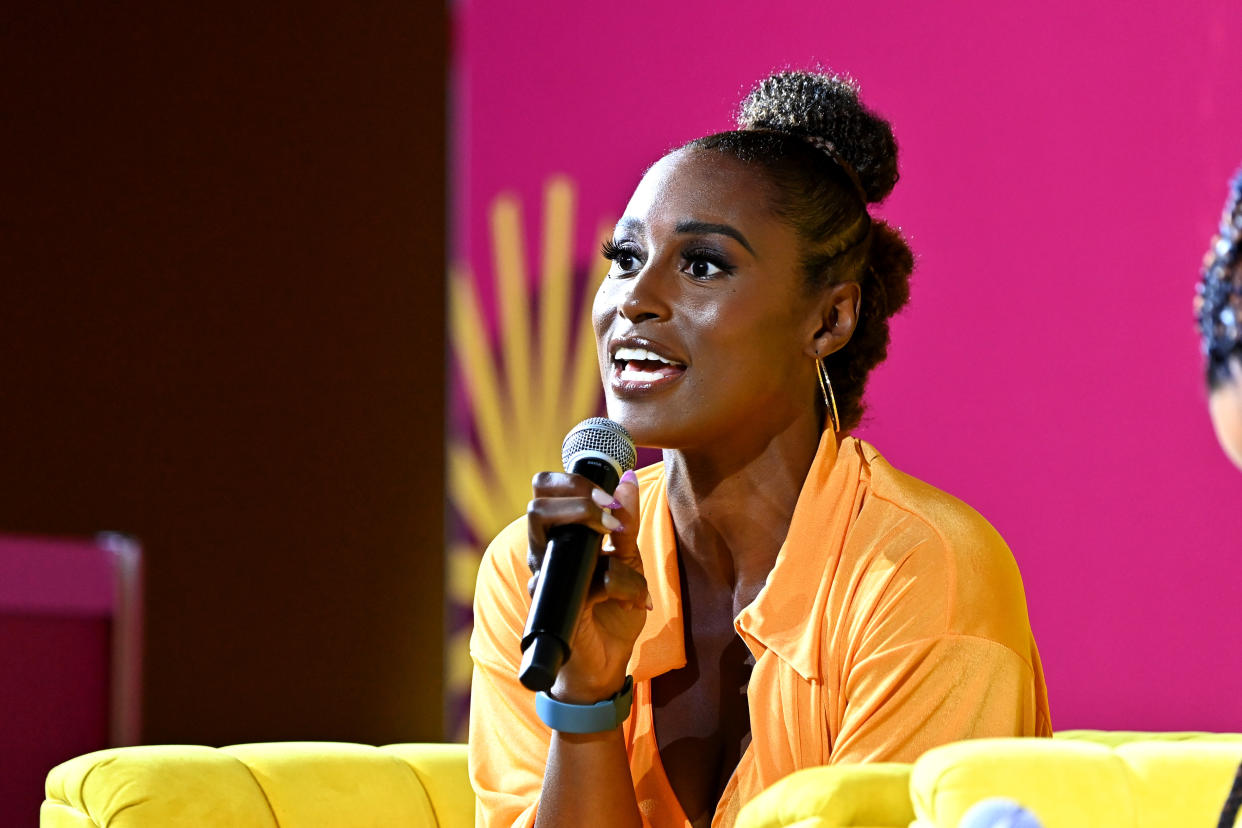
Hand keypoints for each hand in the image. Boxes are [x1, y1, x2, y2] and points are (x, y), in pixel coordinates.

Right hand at [525, 469, 645, 703]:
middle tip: (610, 513)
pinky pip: (597, 582)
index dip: (570, 481)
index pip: (544, 493)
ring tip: (625, 551)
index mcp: (559, 541)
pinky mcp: (565, 610)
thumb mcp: (628, 561)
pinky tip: (638, 599)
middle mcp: (547, 559)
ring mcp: (551, 584)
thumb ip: (625, 523)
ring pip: (564, 541)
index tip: (608, 492)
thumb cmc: (612, 611)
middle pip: (537, 509)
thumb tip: (628, 481)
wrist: (608, 666)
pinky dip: (626, 586)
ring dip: (604, 543)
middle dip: (579, 501)